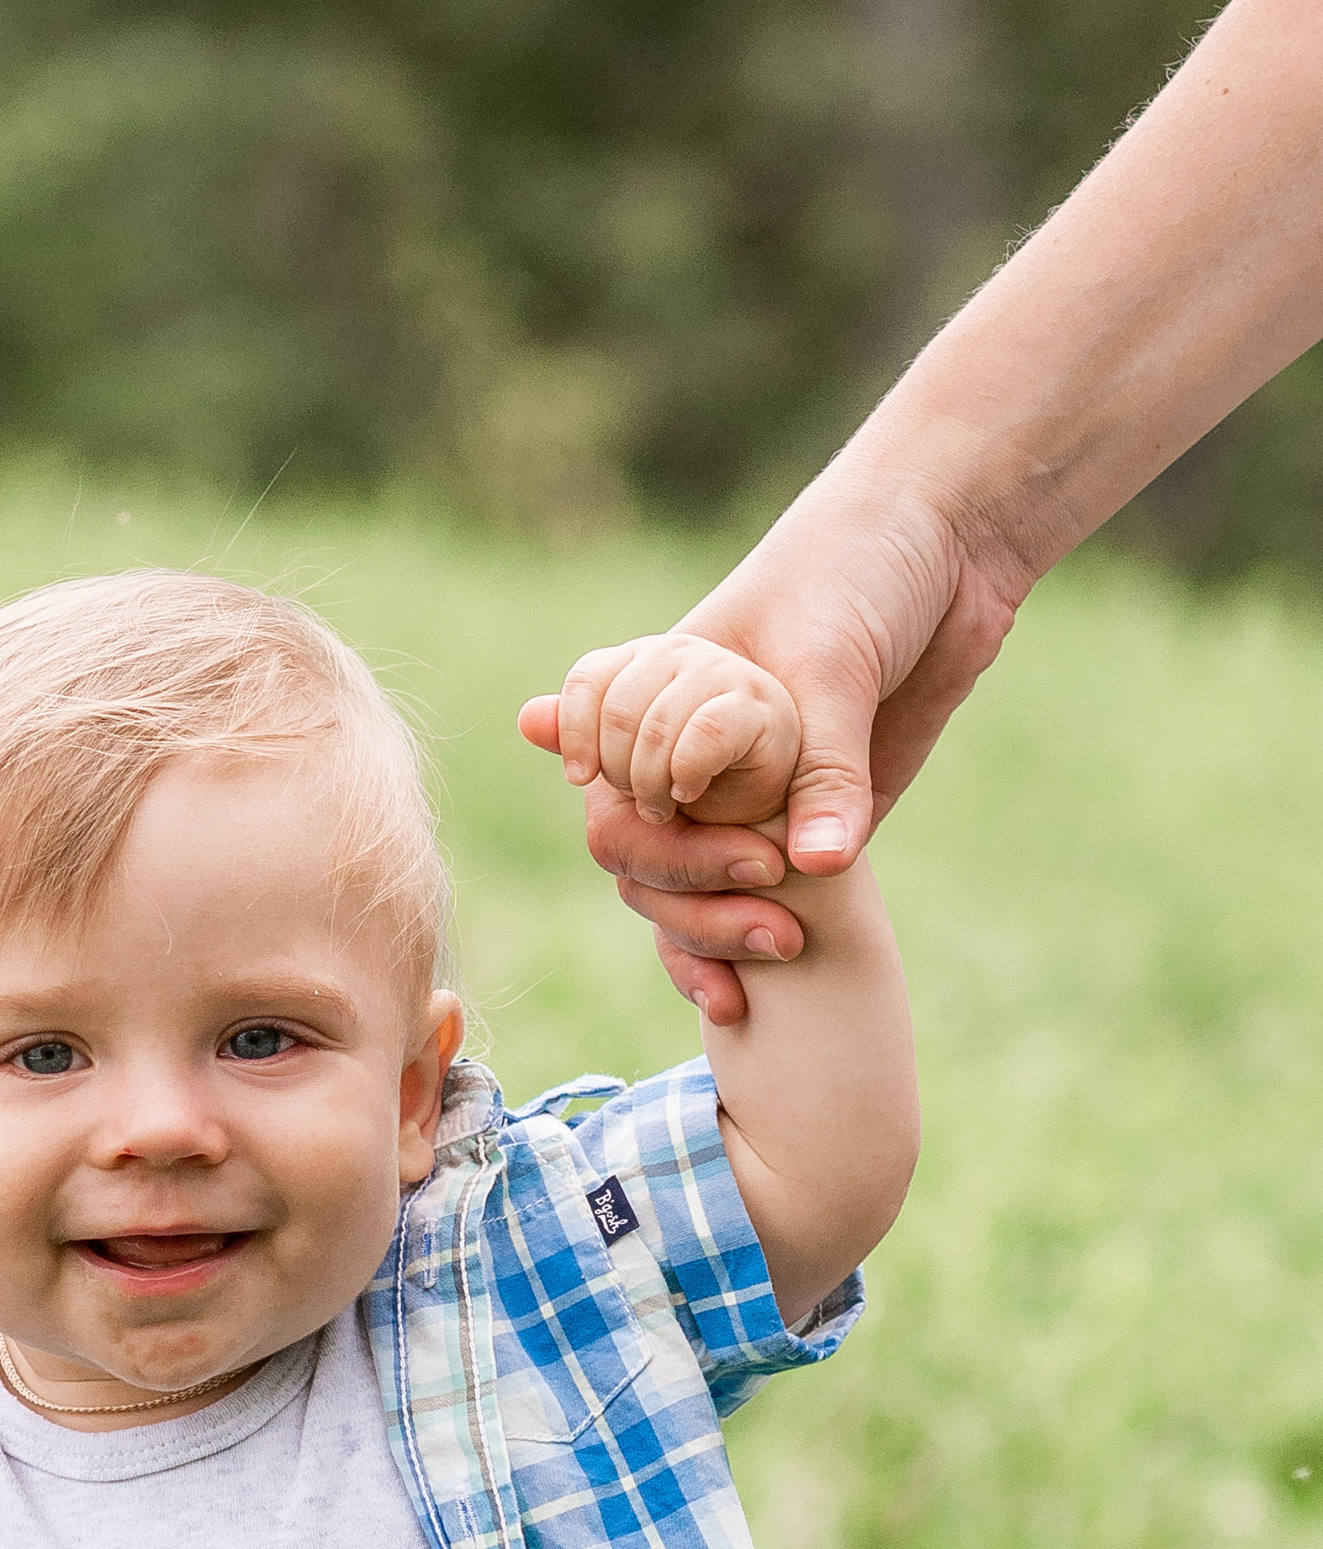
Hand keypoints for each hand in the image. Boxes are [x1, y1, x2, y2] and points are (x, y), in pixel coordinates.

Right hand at [521, 466, 1028, 1020]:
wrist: (952, 548)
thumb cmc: (862, 569)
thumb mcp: (835, 661)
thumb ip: (824, 767)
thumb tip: (818, 870)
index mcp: (661, 690)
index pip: (596, 758)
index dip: (616, 787)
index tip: (655, 791)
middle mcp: (684, 751)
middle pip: (632, 844)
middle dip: (682, 878)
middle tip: (760, 878)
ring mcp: (737, 798)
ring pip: (675, 890)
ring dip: (706, 930)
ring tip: (774, 949)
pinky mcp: (800, 833)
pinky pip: (743, 907)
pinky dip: (727, 955)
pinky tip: (734, 1001)